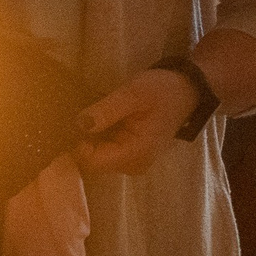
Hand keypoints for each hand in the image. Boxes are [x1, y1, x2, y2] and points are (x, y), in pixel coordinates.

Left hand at [75, 68, 200, 175]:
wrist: (186, 91)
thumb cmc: (162, 91)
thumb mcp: (134, 93)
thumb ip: (107, 110)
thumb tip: (80, 123)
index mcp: (134, 154)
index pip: (91, 162)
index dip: (75, 143)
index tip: (69, 121)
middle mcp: (132, 165)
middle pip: (91, 161)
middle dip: (80, 139)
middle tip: (76, 113)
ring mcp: (130, 161)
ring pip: (95, 156)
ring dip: (87, 136)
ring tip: (89, 112)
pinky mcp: (128, 154)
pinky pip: (104, 150)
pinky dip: (96, 136)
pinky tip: (97, 118)